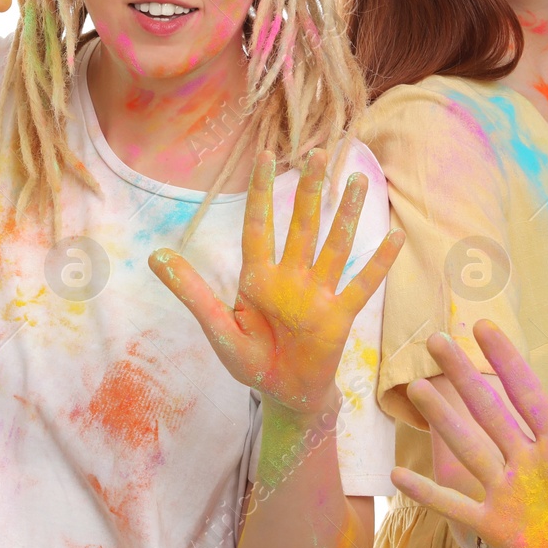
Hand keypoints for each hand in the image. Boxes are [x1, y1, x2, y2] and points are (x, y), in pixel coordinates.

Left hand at [149, 148, 404, 414]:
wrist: (285, 396)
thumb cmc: (251, 362)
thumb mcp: (217, 328)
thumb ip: (192, 292)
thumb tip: (155, 256)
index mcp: (259, 278)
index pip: (260, 225)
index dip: (263, 192)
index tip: (269, 155)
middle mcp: (291, 278)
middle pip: (302, 225)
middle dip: (310, 190)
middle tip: (320, 152)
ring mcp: (318, 295)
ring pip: (334, 245)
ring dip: (346, 214)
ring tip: (357, 179)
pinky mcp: (339, 316)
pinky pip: (361, 285)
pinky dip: (377, 263)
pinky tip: (393, 236)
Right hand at [392, 320, 547, 547]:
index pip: (528, 393)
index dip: (507, 360)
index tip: (484, 327)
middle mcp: (526, 462)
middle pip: (489, 410)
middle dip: (464, 376)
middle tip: (436, 341)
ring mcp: (507, 493)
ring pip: (469, 448)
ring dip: (443, 420)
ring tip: (418, 388)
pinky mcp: (496, 527)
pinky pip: (456, 507)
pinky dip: (428, 493)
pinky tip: (398, 474)